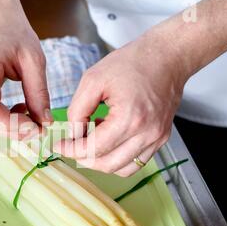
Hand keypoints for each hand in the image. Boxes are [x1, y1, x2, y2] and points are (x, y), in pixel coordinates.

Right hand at [0, 0, 51, 138]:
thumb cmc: (14, 34)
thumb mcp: (34, 61)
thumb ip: (39, 93)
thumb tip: (45, 122)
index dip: (10, 124)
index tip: (34, 128)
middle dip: (13, 130)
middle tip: (38, 128)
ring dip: (8, 127)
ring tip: (29, 115)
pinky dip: (1, 120)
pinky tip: (18, 109)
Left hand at [54, 33, 187, 176]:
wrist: (167, 57)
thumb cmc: (132, 63)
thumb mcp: (93, 80)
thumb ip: (77, 110)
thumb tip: (72, 134)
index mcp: (129, 118)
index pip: (94, 149)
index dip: (71, 150)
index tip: (58, 146)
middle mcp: (146, 134)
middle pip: (107, 164)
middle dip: (83, 158)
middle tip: (71, 146)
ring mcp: (156, 139)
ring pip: (122, 169)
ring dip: (101, 160)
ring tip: (92, 139)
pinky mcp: (161, 139)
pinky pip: (136, 162)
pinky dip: (118, 157)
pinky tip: (109, 138)